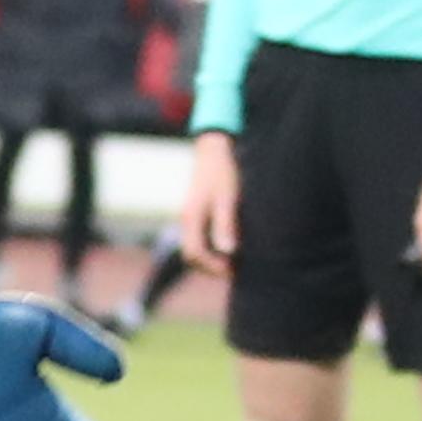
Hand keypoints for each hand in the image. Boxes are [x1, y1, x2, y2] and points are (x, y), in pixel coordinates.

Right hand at [177, 127, 239, 273]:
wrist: (214, 149)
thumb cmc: (224, 172)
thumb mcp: (228, 198)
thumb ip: (226, 224)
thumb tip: (228, 251)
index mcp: (191, 218)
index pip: (194, 253)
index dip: (212, 267)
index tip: (233, 271)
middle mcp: (187, 220)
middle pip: (191, 255)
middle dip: (210, 267)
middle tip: (235, 271)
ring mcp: (190, 216)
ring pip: (195, 247)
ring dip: (211, 258)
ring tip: (235, 262)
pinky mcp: (196, 212)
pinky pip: (200, 237)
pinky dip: (212, 247)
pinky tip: (230, 245)